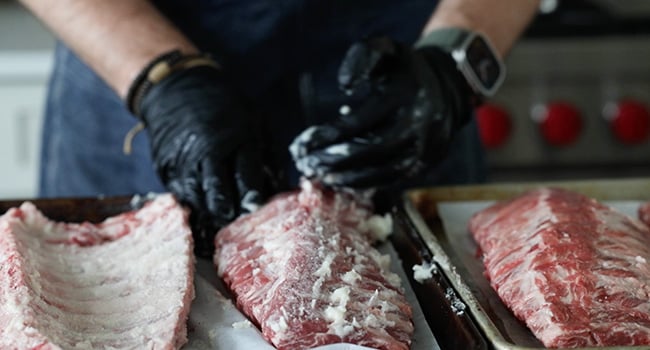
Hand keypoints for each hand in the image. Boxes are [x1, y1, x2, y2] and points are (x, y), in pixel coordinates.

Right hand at [137, 64, 275, 255]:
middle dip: (228, 211)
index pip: (246, 175)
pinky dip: (191, 206)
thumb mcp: (255, 120)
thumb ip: (266, 154)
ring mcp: (184, 160)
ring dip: (208, 214)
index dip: (251, 196)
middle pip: (218, 190)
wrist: (177, 88)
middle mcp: (208, 150)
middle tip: (236, 224)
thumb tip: (278, 189)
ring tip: (219, 227)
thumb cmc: (225, 107)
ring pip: (197, 197)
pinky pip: (179, 194)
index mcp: (236, 136)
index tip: (255, 210)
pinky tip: (201, 216)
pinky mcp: (165, 167)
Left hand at [290, 37, 472, 188]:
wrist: (448, 85)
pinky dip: (370, 183)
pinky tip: (347, 182)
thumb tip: (345, 86)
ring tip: (324, 177)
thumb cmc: (404, 69)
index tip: (305, 143)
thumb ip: (360, 58)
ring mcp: (429, 146)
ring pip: (387, 171)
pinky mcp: (429, 162)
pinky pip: (397, 179)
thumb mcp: (384, 49)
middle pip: (375, 150)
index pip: (363, 120)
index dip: (331, 134)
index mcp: (407, 94)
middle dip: (338, 160)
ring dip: (352, 177)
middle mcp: (421, 123)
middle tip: (310, 165)